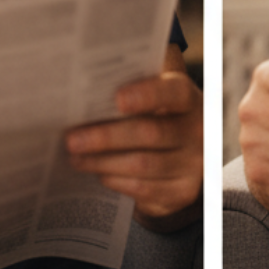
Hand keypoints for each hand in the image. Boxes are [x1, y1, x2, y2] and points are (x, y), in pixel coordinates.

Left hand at [65, 44, 201, 231]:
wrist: (185, 152)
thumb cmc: (159, 114)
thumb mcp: (154, 94)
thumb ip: (131, 82)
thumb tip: (89, 76)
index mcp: (188, 98)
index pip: (172, 93)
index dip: (147, 95)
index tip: (117, 99)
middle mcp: (197, 130)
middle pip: (150, 133)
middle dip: (106, 136)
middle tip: (71, 138)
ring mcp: (192, 163)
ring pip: (142, 164)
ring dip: (103, 162)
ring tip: (75, 156)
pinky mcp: (182, 191)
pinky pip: (143, 188)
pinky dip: (116, 180)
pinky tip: (97, 172)